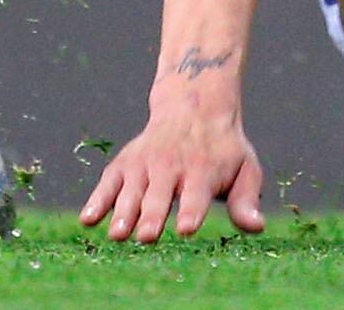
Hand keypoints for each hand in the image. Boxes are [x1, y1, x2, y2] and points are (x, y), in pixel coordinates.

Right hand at [77, 96, 265, 242]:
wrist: (193, 106)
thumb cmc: (222, 150)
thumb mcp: (245, 168)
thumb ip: (246, 200)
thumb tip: (257, 227)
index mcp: (202, 170)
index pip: (196, 194)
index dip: (191, 211)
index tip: (186, 228)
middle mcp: (170, 166)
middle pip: (159, 195)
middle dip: (153, 215)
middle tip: (146, 237)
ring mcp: (144, 164)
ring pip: (132, 191)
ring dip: (123, 212)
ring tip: (117, 235)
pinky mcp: (125, 164)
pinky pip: (108, 183)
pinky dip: (97, 200)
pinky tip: (87, 220)